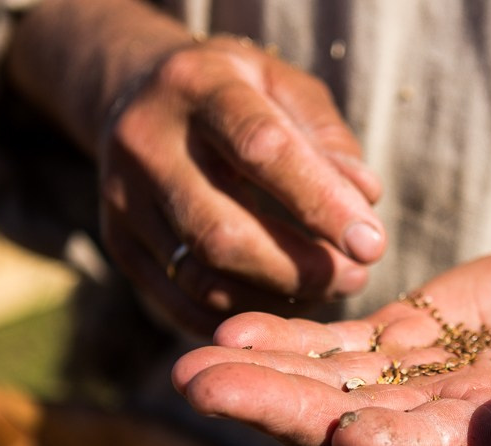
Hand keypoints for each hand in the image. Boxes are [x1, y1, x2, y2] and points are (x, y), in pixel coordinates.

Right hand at [99, 35, 385, 334]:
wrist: (136, 93)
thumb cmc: (236, 93)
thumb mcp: (285, 88)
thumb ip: (329, 141)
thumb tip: (366, 200)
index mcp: (199, 86)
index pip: (263, 150)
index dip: (322, 204)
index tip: (372, 245)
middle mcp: (147, 141)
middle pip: (223, 233)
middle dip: (299, 269)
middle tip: (354, 279)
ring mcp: (124, 197)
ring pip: (201, 276)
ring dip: (274, 298)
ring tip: (324, 291)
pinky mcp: (118, 242)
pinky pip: (180, 301)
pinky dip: (238, 314)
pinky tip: (282, 306)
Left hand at [172, 236, 490, 445]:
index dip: (385, 445)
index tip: (337, 429)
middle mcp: (442, 426)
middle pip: (349, 425)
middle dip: (277, 409)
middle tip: (200, 388)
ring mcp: (412, 385)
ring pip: (325, 387)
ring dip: (258, 378)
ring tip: (189, 367)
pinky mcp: (398, 342)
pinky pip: (332, 346)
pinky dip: (284, 341)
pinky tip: (230, 332)